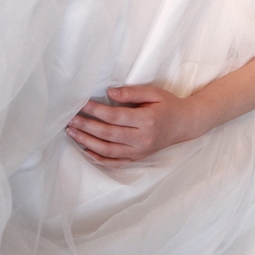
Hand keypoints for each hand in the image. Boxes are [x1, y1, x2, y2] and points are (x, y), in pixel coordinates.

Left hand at [66, 85, 204, 165]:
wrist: (185, 124)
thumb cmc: (169, 105)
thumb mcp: (154, 93)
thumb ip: (132, 92)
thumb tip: (109, 92)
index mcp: (147, 120)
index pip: (115, 116)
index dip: (96, 111)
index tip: (81, 104)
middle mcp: (142, 139)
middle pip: (108, 134)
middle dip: (86, 126)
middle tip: (70, 119)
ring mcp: (139, 151)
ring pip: (108, 150)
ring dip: (87, 142)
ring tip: (72, 132)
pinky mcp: (137, 158)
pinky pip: (114, 162)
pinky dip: (98, 158)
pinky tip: (86, 150)